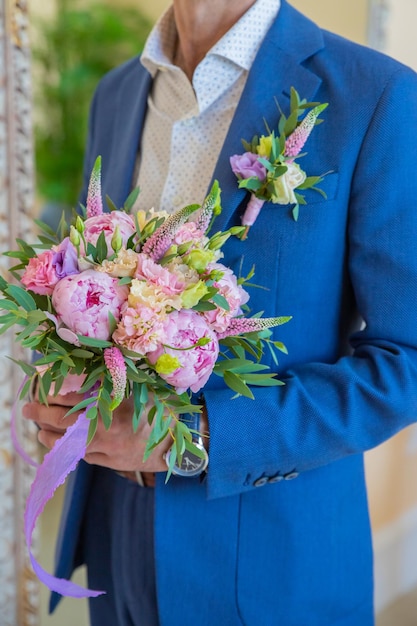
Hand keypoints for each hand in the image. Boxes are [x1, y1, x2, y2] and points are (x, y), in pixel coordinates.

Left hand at [22, 393, 170, 473]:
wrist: (177, 443)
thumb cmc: (160, 411)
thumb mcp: (138, 391)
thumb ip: (113, 383)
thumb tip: (85, 376)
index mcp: (112, 406)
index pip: (73, 398)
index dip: (54, 393)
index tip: (43, 388)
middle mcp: (105, 428)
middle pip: (63, 422)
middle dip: (41, 413)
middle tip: (28, 408)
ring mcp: (106, 448)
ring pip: (67, 444)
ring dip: (49, 437)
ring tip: (39, 431)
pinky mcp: (109, 462)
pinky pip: (82, 456)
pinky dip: (68, 450)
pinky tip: (62, 445)